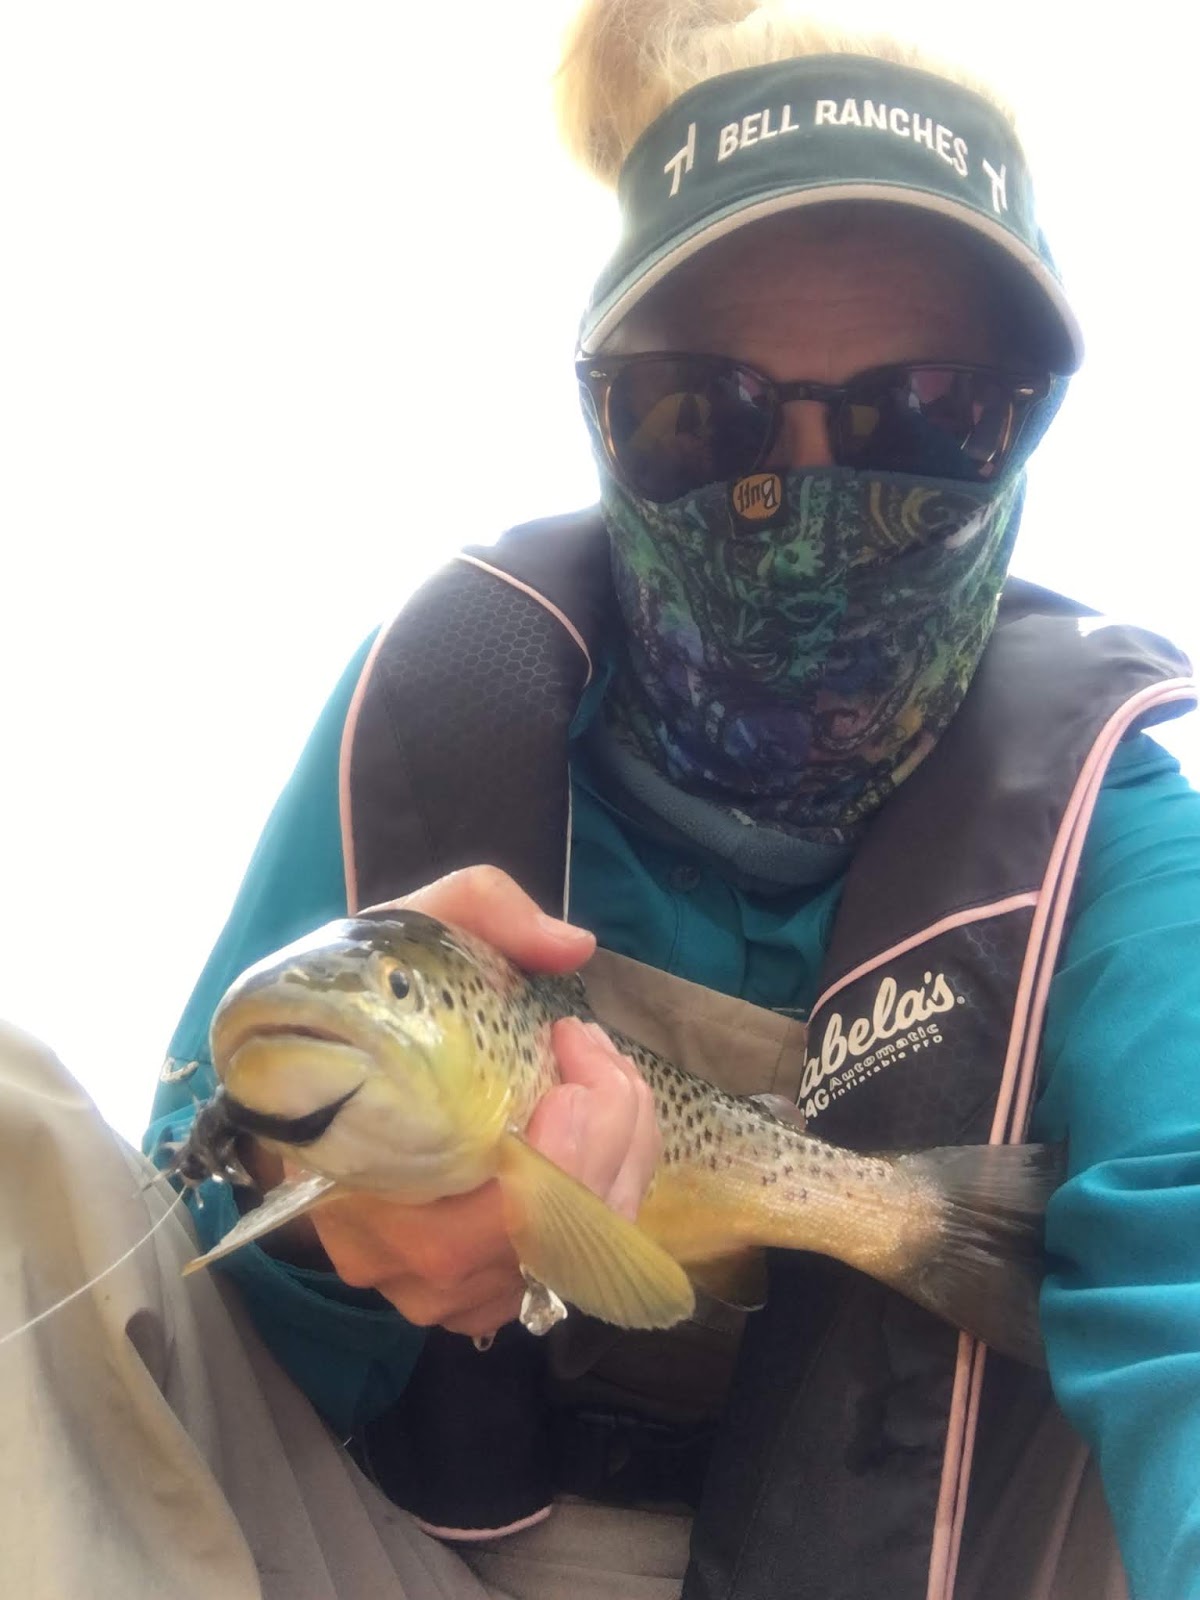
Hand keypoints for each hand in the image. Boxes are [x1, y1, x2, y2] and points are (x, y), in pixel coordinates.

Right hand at [251, 867, 661, 1338]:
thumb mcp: (400, 930)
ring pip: (575, 1260)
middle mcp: (396, 1256)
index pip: (489, 1216)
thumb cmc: (356, 1003)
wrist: (304, 1064)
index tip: (569, 1041)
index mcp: (357, 1174)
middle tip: (597, 1053)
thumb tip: (574, 947)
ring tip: (603, 1080)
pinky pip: (571, 1270)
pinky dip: (609, 1196)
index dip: (568, 1142)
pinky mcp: (476, 1294)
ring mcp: (439, 1289)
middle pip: (550, 1239)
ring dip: (621, 1160)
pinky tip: (597, 1133)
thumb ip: (481, 907)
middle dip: (612, 1133)